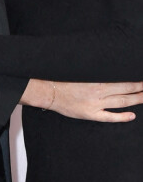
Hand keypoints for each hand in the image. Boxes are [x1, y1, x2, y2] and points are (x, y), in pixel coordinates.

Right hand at [21, 79, 142, 121]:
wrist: (48, 90)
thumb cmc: (60, 77)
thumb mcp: (78, 69)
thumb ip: (93, 69)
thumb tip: (106, 64)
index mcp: (96, 79)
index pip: (121, 79)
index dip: (134, 80)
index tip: (142, 78)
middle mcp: (99, 91)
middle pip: (125, 90)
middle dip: (139, 89)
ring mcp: (96, 104)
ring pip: (121, 102)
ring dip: (136, 100)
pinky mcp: (91, 113)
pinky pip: (110, 116)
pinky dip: (122, 117)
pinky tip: (131, 115)